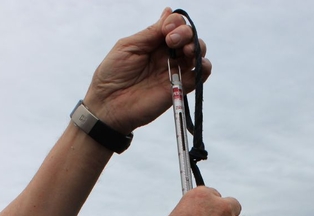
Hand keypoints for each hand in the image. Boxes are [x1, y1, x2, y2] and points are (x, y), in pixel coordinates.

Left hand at [83, 8, 210, 135]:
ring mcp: (174, 72)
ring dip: (197, 47)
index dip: (175, 23)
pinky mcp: (179, 89)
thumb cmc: (112, 74)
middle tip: (172, 40)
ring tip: (186, 52)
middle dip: (186, 33)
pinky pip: (199, 76)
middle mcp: (167, 56)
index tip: (166, 30)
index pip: (175, 26)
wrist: (109, 105)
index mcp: (154, 43)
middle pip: (189, 37)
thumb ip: (151, 33)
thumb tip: (169, 12)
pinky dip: (204, 68)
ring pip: (197, 54)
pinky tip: (198, 64)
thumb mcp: (129, 46)